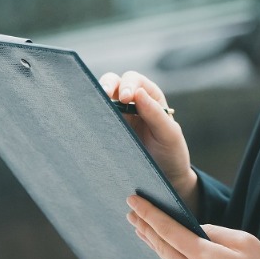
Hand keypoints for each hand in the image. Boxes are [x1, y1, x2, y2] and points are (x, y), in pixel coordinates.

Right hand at [99, 71, 196, 206]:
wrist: (165, 178)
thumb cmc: (171, 153)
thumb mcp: (169, 134)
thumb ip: (156, 114)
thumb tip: (138, 92)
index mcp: (150, 97)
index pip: (135, 80)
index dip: (128, 84)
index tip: (126, 98)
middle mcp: (132, 102)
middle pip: (114, 83)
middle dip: (108, 84)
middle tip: (105, 95)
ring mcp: (118, 116)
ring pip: (101, 98)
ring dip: (96, 98)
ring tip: (92, 105)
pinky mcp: (107, 131)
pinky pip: (97, 119)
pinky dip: (91, 115)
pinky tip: (87, 121)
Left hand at [127, 195, 259, 258]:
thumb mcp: (245, 242)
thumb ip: (215, 232)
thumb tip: (196, 229)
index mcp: (205, 256)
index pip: (168, 230)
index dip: (149, 214)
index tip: (133, 202)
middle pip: (161, 247)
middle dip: (144, 227)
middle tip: (131, 214)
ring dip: (157, 245)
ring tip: (145, 230)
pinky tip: (170, 254)